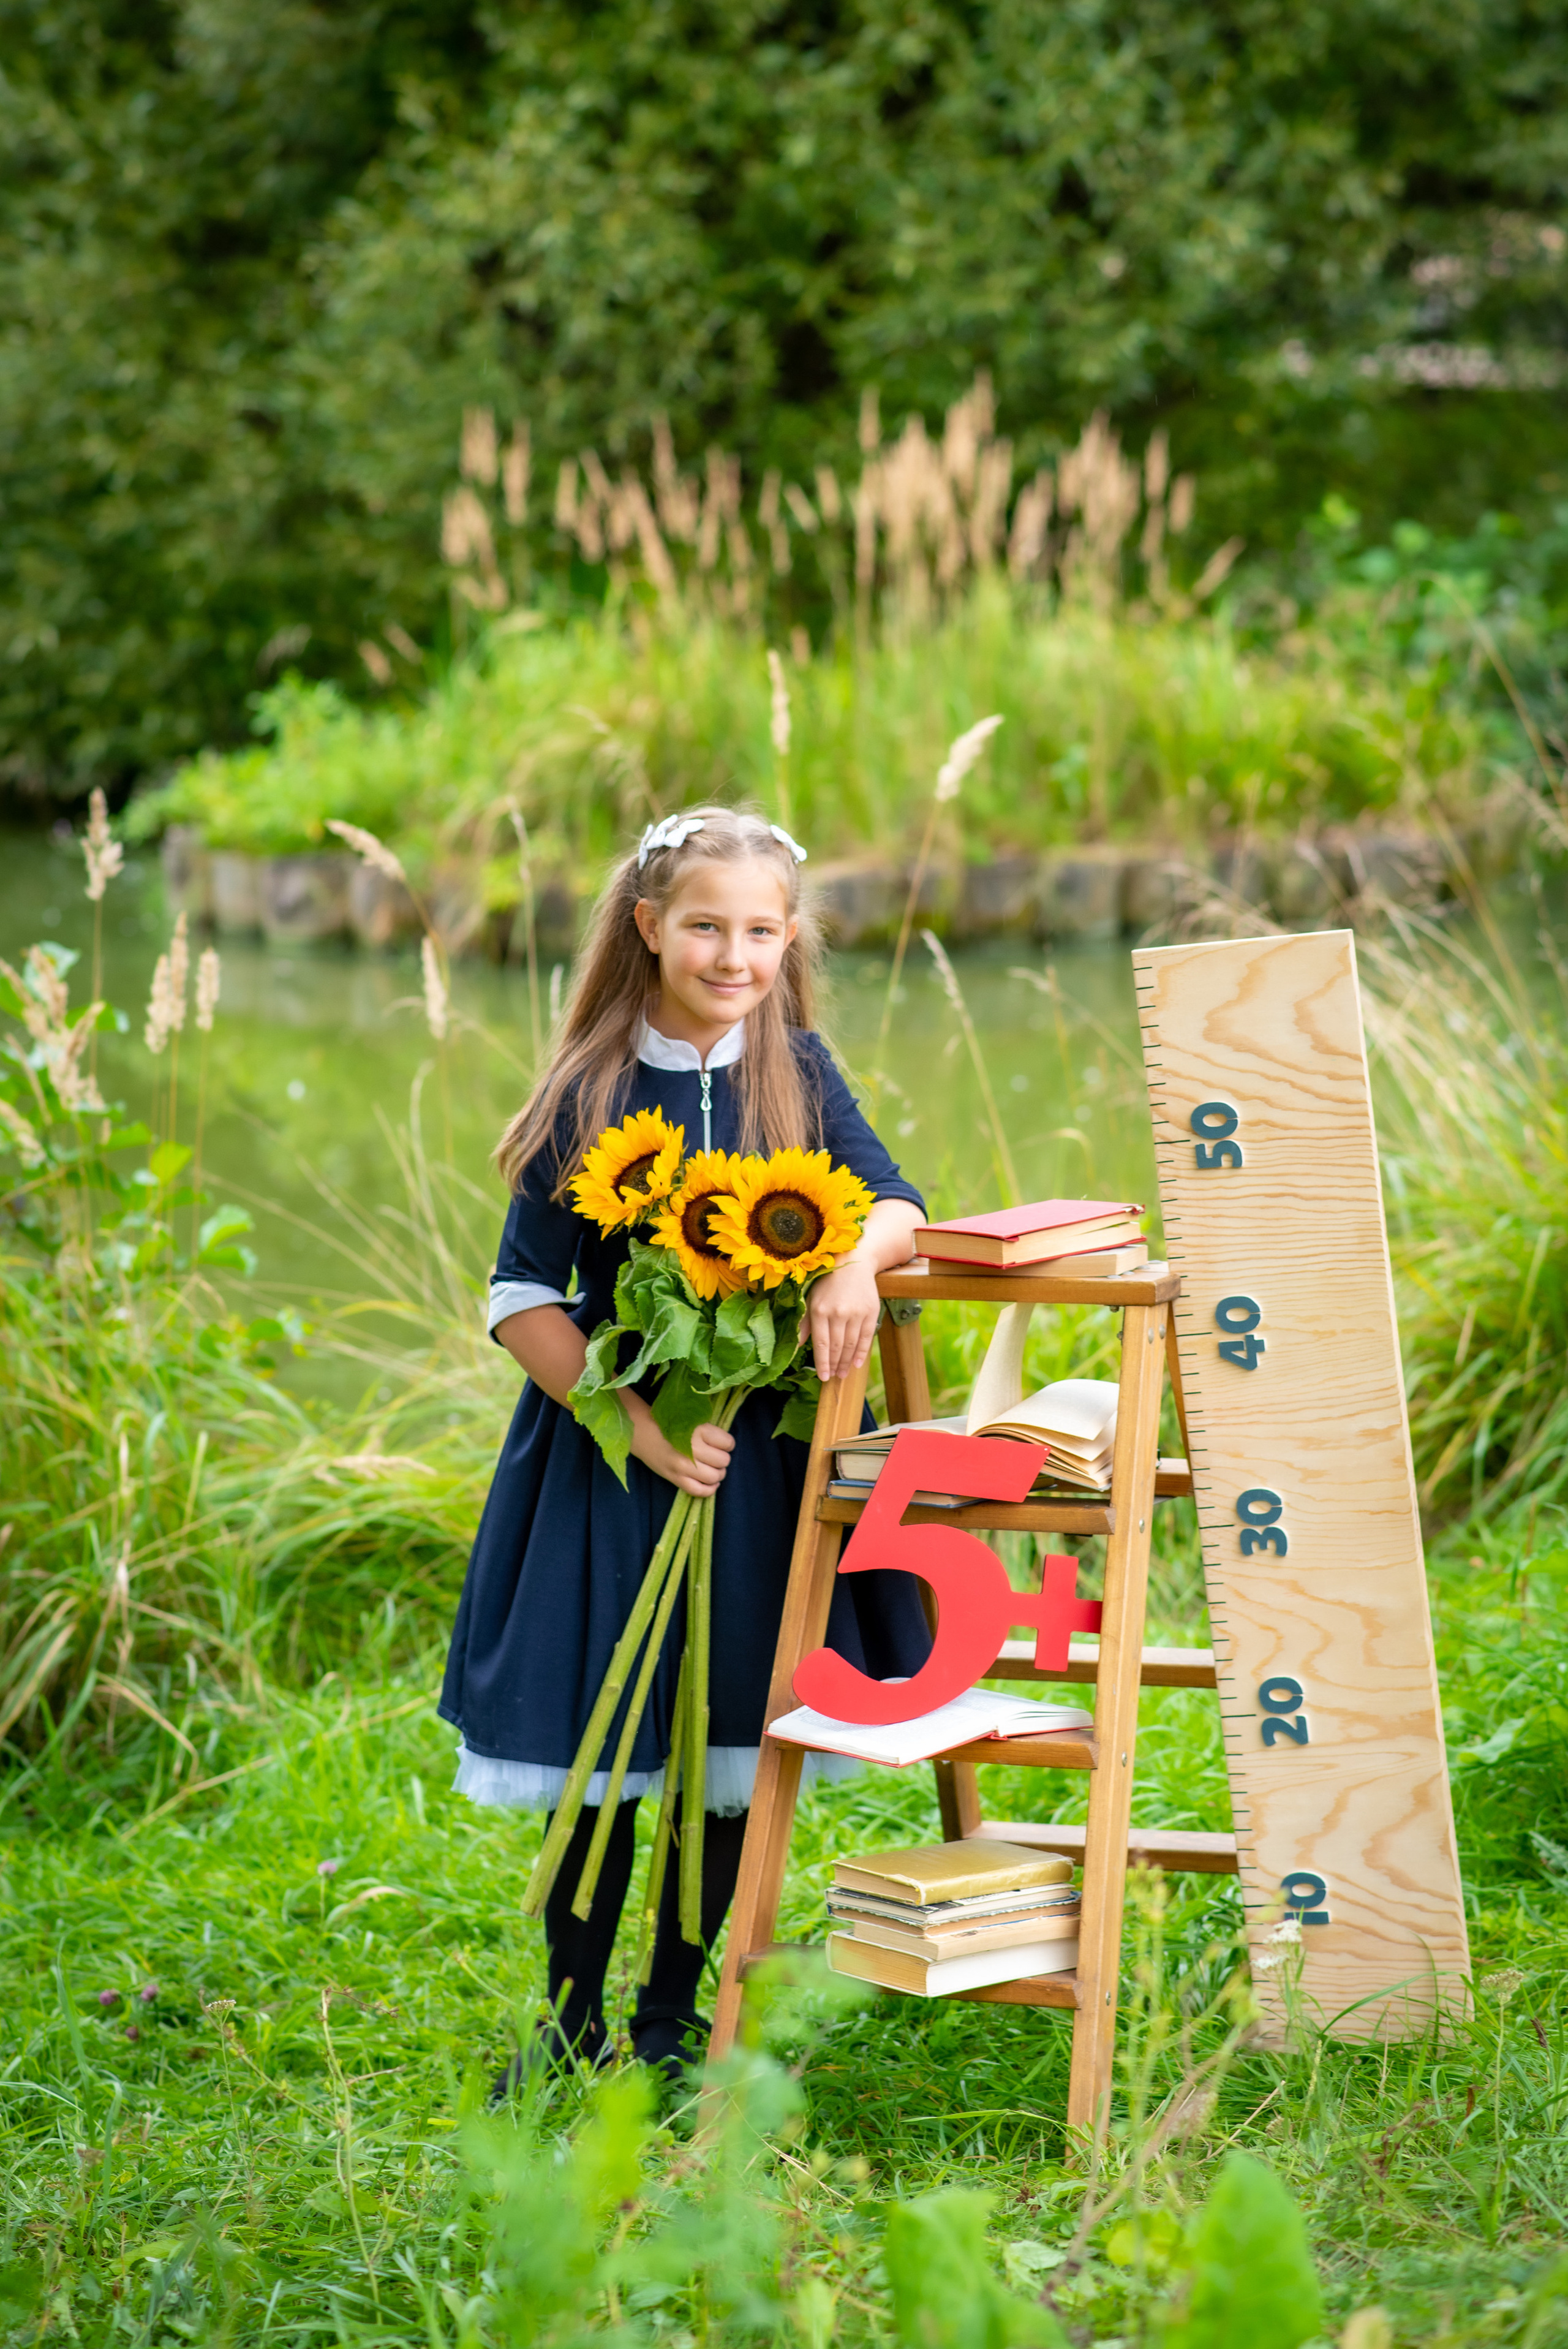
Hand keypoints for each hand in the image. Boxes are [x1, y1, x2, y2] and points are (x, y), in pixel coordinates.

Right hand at [628, 1398, 734, 1497]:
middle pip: (723, 1461)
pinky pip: (700, 1491)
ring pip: (715, 1477)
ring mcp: (684, 1466)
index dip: (728, 1444)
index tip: (722, 1444)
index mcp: (699, 1431)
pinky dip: (710, 1489)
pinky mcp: (676, 1478)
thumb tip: (727, 1447)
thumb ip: (710, 1433)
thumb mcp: (693, 1421)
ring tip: (713, 1469)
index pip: (728, 1443)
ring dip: (718, 1474)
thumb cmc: (670, 1424)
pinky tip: (711, 1483)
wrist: (642, 1432)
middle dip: (722, 1459)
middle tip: (715, 1456)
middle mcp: (693, 1449)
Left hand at [805, 1252, 881, 1382]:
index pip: (821, 1344)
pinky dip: (862, 1353)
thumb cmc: (827, 1283)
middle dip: (835, 1365)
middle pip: (837, 1347)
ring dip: (847, 1362)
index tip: (823, 1377)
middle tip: (834, 1377)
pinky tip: (858, 1364)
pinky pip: (867, 1337)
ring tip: (843, 1373)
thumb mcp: (811, 1299)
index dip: (822, 1363)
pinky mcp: (870, 1312)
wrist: (853, 1262)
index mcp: (819, 1311)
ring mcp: (856, 1313)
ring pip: (851, 1345)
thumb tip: (795, 1346)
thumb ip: (804, 1323)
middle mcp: (838, 1313)